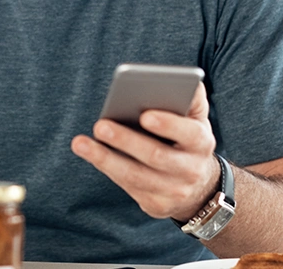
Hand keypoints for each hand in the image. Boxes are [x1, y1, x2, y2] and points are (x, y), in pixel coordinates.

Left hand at [70, 82, 218, 221]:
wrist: (198, 187)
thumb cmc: (187, 139)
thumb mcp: (195, 119)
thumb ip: (190, 97)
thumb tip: (177, 78)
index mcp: (201, 142)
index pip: (188, 133)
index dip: (168, 125)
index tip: (145, 115)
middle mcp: (191, 169)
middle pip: (156, 155)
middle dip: (126, 140)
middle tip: (100, 125)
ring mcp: (174, 191)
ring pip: (135, 176)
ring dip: (105, 159)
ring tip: (80, 143)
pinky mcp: (156, 205)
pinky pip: (127, 186)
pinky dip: (107, 169)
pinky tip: (89, 154)